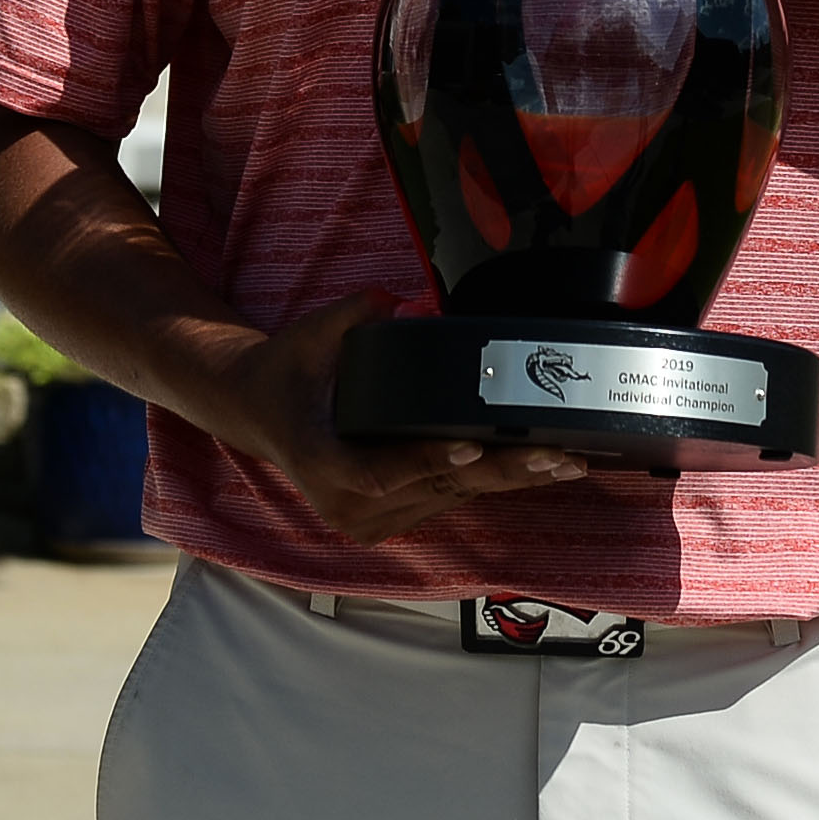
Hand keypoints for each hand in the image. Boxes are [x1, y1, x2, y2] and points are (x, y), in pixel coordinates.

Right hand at [199, 292, 587, 545]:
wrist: (256, 413)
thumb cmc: (286, 372)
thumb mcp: (308, 336)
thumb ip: (348, 316)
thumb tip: (391, 298)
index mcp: (317, 458)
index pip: (376, 470)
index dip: (425, 459)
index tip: (471, 442)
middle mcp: (342, 500)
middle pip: (431, 487)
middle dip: (499, 471)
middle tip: (554, 456)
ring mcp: (364, 518)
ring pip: (448, 497)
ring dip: (505, 481)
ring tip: (562, 463)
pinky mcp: (383, 520)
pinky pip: (444, 500)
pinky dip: (487, 483)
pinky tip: (534, 469)